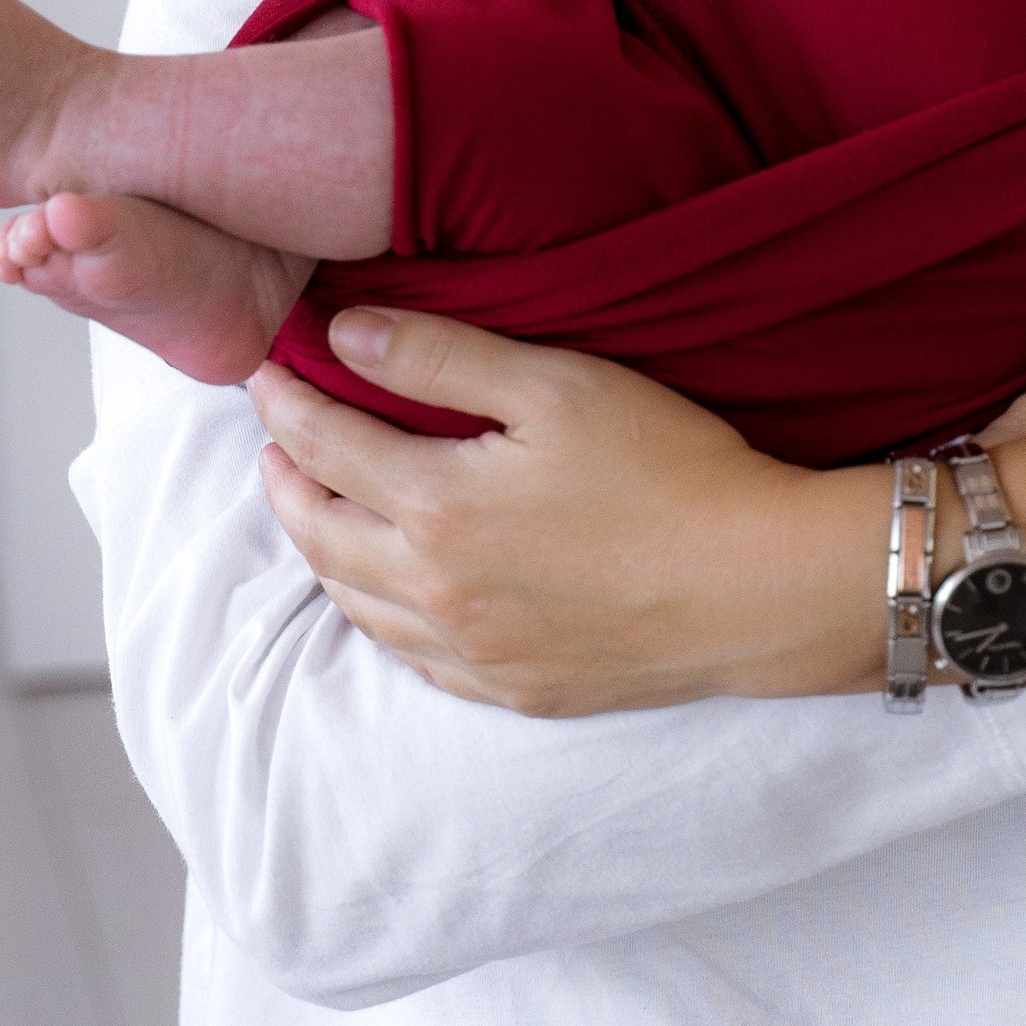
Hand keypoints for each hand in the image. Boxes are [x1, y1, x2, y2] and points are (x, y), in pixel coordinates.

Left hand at [246, 314, 886, 715]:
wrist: (758, 587)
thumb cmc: (670, 470)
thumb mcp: (556, 386)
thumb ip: (440, 358)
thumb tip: (344, 335)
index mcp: (437, 509)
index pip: (326, 447)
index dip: (286, 405)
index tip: (266, 373)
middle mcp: (437, 593)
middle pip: (320, 535)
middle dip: (285, 480)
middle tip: (275, 442)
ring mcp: (474, 652)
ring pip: (356, 604)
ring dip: (320, 550)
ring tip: (315, 509)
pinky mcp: (515, 690)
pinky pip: (411, 658)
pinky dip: (375, 616)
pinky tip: (387, 595)